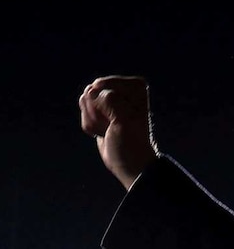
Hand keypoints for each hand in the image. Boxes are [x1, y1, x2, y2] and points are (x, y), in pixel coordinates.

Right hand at [79, 75, 158, 189]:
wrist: (129, 162)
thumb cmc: (131, 142)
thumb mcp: (124, 120)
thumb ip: (109, 100)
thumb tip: (90, 91)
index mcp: (135, 86)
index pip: (102, 86)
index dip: (105, 106)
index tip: (120, 121)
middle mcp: (124, 88)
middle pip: (91, 92)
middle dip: (97, 113)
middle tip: (114, 126)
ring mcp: (110, 97)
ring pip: (85, 100)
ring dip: (94, 120)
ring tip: (110, 129)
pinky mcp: (100, 108)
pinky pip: (83, 110)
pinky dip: (90, 125)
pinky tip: (104, 131)